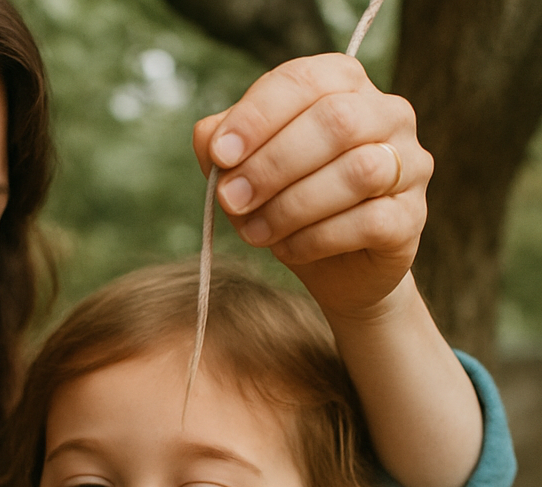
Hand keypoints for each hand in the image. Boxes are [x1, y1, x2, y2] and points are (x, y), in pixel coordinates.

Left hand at [193, 53, 433, 318]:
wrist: (336, 272)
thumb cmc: (290, 208)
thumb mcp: (248, 174)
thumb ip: (224, 148)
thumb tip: (208, 138)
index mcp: (344, 86)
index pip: (303, 81)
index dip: (258, 116)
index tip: (221, 155)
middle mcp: (388, 114)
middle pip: (336, 120)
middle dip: (272, 164)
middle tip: (232, 200)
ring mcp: (409, 164)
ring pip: (358, 171)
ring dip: (292, 206)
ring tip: (254, 233)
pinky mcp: (411, 216)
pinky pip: (369, 221)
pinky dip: (316, 238)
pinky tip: (287, 250)